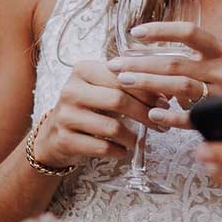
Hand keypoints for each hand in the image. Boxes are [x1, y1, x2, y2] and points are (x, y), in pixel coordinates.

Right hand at [29, 62, 154, 169]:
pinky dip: (118, 150)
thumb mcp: (102, 90)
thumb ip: (129, 86)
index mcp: (83, 70)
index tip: (165, 103)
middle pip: (118, 100)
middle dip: (144, 114)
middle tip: (160, 125)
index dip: (147, 91)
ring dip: (133, 137)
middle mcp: (71, 90)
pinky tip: (122, 150)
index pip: (122, 78)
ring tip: (139, 140)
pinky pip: (101, 147)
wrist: (53, 135)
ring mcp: (65, 116)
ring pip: (112, 127)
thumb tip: (168, 92)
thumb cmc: (87, 108)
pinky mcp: (65, 139)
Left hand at [111, 21, 221, 128]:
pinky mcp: (220, 117)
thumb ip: (194, 57)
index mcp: (221, 50)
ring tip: (124, 83)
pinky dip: (170, 117)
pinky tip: (152, 115)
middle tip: (116, 65)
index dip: (161, 30)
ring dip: (149, 85)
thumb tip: (151, 53)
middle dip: (141, 63)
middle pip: (175, 62)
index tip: (135, 33)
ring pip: (179, 87)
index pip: (189, 32)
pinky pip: (191, 118)